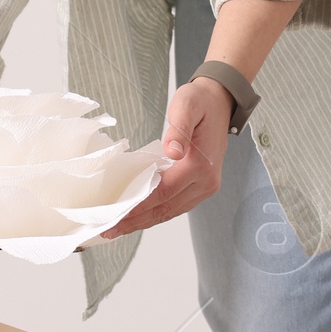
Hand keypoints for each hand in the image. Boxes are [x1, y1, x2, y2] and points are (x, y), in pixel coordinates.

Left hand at [103, 74, 231, 236]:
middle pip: (166, 209)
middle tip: (110, 230)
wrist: (220, 101)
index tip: (117, 216)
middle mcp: (206, 181)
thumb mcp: (187, 105)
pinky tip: (141, 216)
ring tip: (121, 228)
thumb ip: (179, 129)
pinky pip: (177, 205)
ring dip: (146, 221)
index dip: (138, 206)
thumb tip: (172, 151)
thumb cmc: (200, 102)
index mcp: (200, 165)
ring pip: (172, 211)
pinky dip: (157, 213)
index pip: (163, 193)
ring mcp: (206, 186)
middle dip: (137, 221)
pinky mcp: (202, 186)